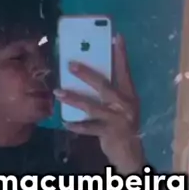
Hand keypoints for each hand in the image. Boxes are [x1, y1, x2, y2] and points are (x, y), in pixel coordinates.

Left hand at [54, 33, 144, 173]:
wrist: (130, 153)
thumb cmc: (122, 125)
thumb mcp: (121, 106)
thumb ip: (111, 92)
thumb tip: (89, 75)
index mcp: (129, 94)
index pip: (124, 70)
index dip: (120, 54)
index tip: (115, 36)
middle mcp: (125, 104)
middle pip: (104, 85)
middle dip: (86, 74)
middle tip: (70, 65)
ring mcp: (118, 119)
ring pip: (92, 106)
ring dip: (73, 99)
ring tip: (58, 92)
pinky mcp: (109, 133)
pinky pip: (89, 127)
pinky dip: (77, 125)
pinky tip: (65, 122)